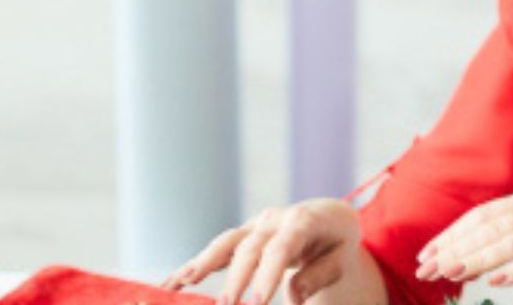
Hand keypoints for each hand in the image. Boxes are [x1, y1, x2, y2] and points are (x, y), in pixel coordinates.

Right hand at [164, 198, 361, 304]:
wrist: (327, 216)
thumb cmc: (335, 240)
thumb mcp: (341, 255)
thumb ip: (321, 274)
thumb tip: (294, 296)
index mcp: (303, 222)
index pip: (282, 248)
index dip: (267, 275)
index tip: (257, 303)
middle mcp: (273, 220)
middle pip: (250, 248)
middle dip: (236, 279)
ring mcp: (254, 226)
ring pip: (226, 242)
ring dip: (203, 263)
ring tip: (182, 283)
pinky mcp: (241, 236)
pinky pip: (216, 250)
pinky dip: (194, 265)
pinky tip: (171, 284)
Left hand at [417, 184, 512, 287]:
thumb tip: (468, 251)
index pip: (483, 214)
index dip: (453, 233)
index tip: (427, 253)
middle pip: (492, 227)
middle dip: (455, 248)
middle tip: (428, 269)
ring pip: (512, 242)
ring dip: (478, 258)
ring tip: (453, 273)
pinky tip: (495, 281)